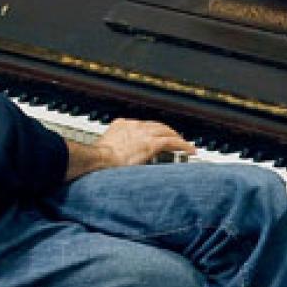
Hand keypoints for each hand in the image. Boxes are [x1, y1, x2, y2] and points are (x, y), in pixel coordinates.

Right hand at [66, 119, 194, 179]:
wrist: (97, 159)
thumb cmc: (95, 160)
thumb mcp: (102, 150)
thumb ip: (110, 150)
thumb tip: (111, 161)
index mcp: (121, 125)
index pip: (141, 126)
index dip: (151, 132)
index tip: (155, 137)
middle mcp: (134, 125)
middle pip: (156, 126)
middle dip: (167, 132)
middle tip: (175, 139)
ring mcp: (143, 133)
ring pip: (167, 131)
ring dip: (177, 138)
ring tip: (185, 146)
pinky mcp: (151, 143)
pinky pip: (173, 142)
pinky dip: (183, 145)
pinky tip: (190, 151)